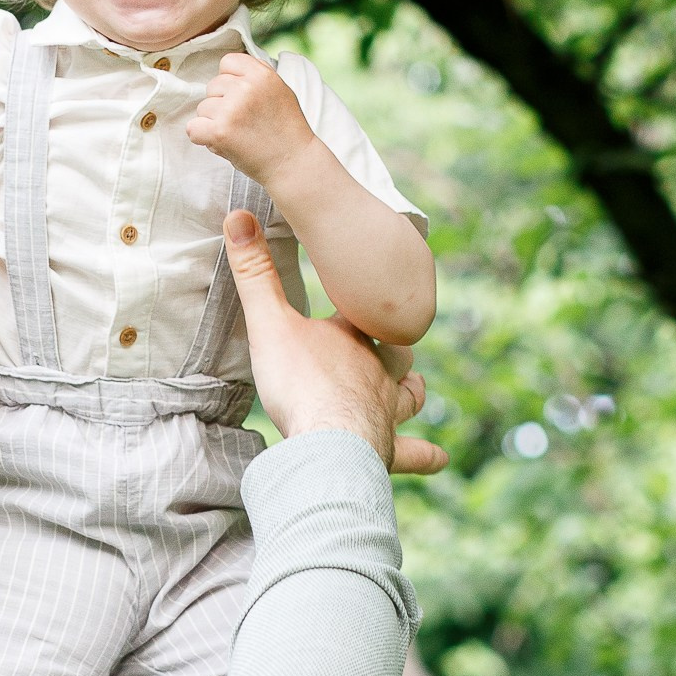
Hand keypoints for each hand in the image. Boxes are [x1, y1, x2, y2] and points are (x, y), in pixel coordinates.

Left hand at [186, 52, 312, 187]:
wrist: (293, 163)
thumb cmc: (286, 130)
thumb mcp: (279, 90)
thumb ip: (256, 75)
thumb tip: (230, 67)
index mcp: (261, 74)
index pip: (227, 62)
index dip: (230, 81)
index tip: (242, 97)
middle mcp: (245, 88)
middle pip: (213, 86)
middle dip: (223, 104)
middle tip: (244, 122)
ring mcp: (231, 110)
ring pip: (203, 108)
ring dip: (214, 122)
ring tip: (238, 134)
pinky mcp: (220, 132)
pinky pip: (193, 128)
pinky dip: (202, 137)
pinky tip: (222, 142)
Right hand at [223, 210, 447, 475]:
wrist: (329, 443)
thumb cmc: (300, 383)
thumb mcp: (268, 324)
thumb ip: (254, 274)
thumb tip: (237, 216)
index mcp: (352, 337)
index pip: (358, 311)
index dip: (357, 301)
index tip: (355, 291)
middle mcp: (378, 371)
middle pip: (392, 351)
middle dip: (389, 346)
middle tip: (383, 344)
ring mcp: (386, 411)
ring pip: (408, 394)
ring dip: (410, 390)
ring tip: (412, 387)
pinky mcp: (388, 449)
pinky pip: (413, 452)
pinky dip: (425, 455)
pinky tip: (439, 459)